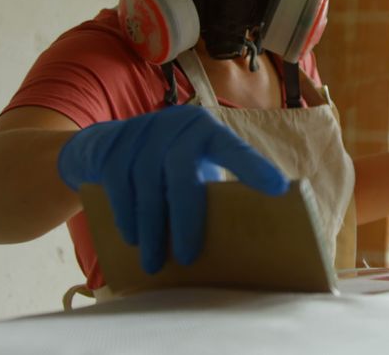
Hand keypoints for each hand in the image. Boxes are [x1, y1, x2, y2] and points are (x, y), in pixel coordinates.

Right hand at [58, 104, 288, 273]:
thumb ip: (212, 189)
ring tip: (156, 264)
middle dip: (186, 220)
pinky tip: (134, 240)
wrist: (109, 143)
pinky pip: (121, 189)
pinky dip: (128, 219)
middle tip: (189, 258)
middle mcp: (178, 125)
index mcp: (209, 131)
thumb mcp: (195, 166)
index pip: (235, 149)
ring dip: (153, 231)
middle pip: (182, 175)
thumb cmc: (168, 165)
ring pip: (148, 189)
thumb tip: (239, 240)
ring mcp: (143, 133)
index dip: (255, 168)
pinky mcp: (114, 148)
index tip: (280, 189)